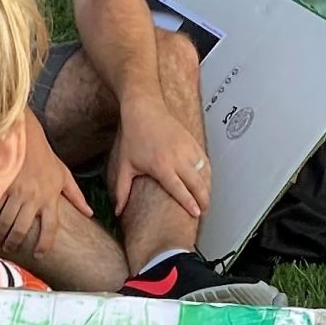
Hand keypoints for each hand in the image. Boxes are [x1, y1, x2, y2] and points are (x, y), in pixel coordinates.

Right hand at [0, 128, 95, 259]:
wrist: (26, 136)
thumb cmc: (45, 157)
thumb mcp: (64, 175)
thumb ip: (76, 196)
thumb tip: (90, 213)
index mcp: (50, 197)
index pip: (50, 228)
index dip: (44, 244)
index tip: (39, 255)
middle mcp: (34, 197)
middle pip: (22, 229)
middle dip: (15, 242)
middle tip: (10, 249)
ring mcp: (16, 192)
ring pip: (6, 222)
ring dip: (0, 235)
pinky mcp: (2, 185)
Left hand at [107, 93, 211, 222]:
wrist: (144, 109)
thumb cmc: (134, 136)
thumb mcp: (125, 165)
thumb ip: (122, 190)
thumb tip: (118, 210)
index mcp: (162, 166)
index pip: (180, 190)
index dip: (190, 204)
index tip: (196, 215)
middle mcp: (178, 158)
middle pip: (197, 184)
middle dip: (204, 200)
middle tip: (204, 212)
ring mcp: (187, 149)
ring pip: (204, 172)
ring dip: (207, 187)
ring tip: (205, 199)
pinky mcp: (192, 141)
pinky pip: (205, 161)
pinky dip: (207, 173)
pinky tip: (206, 181)